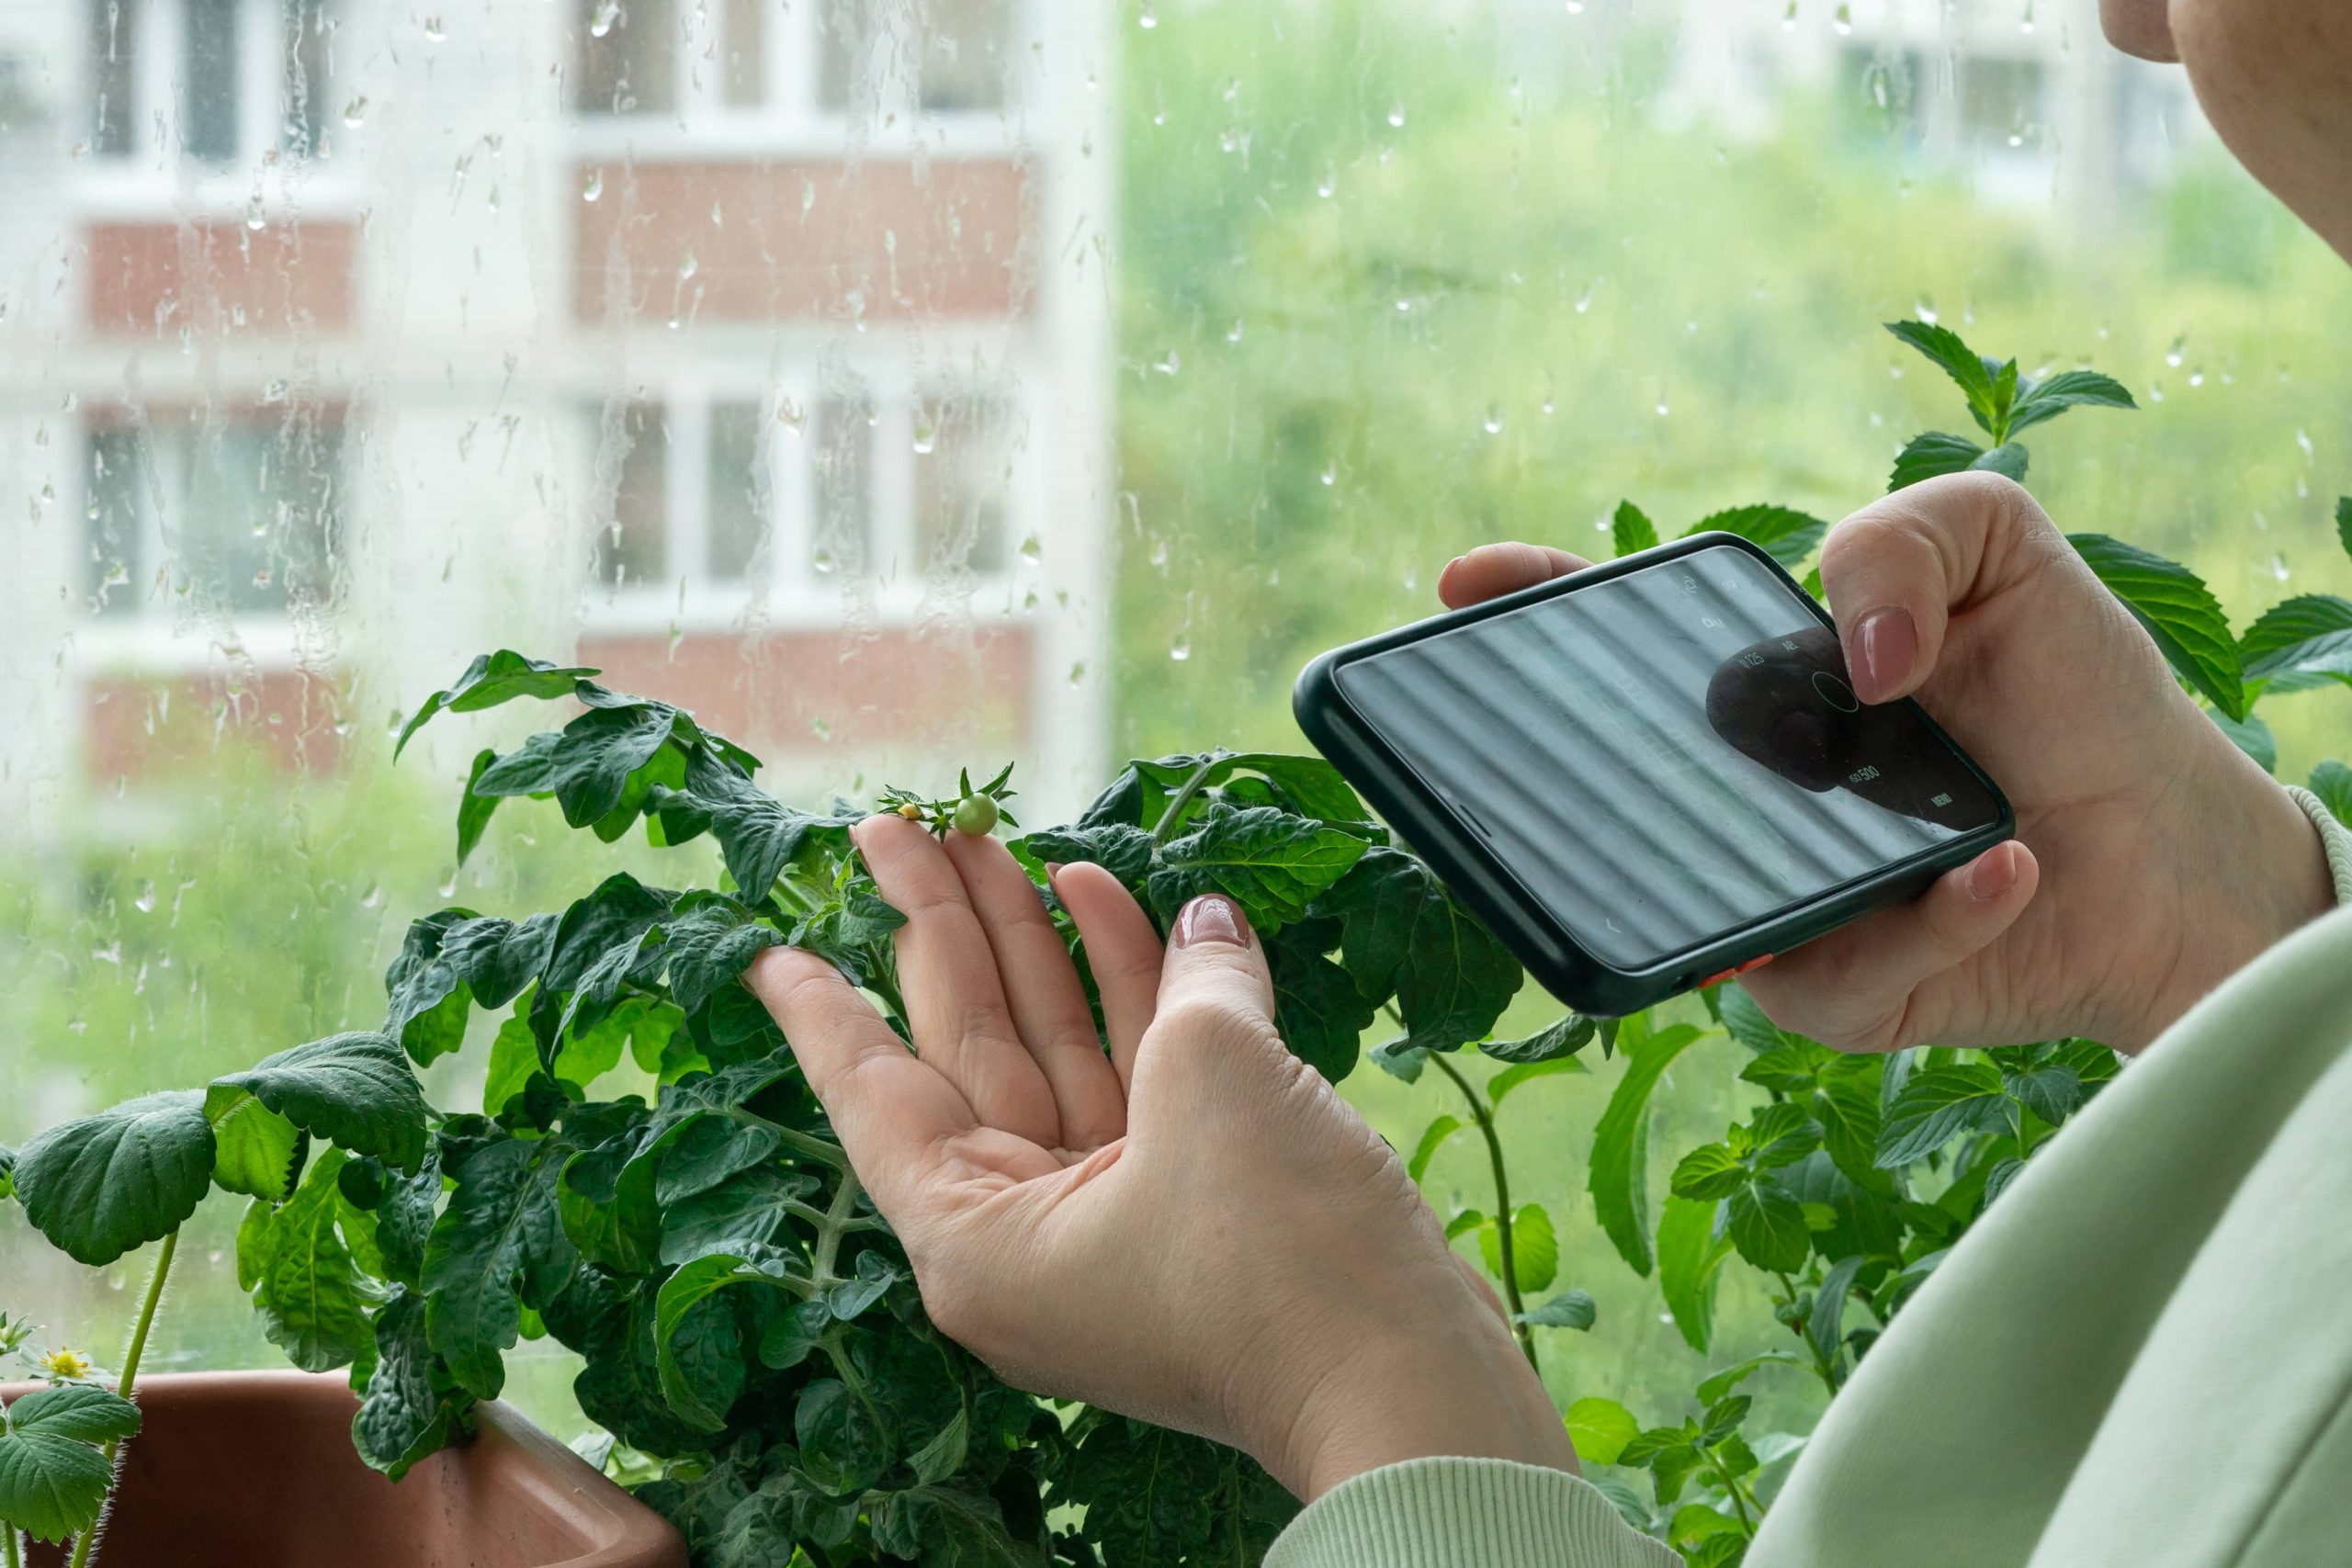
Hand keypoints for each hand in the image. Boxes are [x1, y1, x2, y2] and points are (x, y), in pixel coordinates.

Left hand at [745, 816, 1574, 1499]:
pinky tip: (1132, 904)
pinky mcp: (1196, 1209)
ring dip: (1048, 949)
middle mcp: (1031, 1237)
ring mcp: (1116, 1222)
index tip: (774, 950)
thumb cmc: (1278, 1256)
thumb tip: (1203, 929)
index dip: (827, 1012)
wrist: (1413, 1382)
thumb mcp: (1213, 1081)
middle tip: (914, 830)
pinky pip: (1146, 1081)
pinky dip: (1143, 995)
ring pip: (1061, 1057)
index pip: (876, 1098)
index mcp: (981, 1238)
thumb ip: (1188, 985)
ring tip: (1013, 844)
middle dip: (949, 935)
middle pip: (970, 1057)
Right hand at [1439, 474, 2333, 1051]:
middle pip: (1619, 791)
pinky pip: (1823, 978)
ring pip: (1706, 904)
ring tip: (1946, 834)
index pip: (1616, 642)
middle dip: (1589, 787)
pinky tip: (1998, 870)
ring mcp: (1774, 896)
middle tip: (1622, 766)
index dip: (1531, 613)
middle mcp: (1744, 795)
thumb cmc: (2075, 693)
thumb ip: (1909, 539)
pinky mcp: (1832, 990)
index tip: (1465, 583)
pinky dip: (1926, 922)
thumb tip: (1853, 658)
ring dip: (1800, 871)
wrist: (2173, 848)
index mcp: (1762, 683)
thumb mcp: (2005, 554)